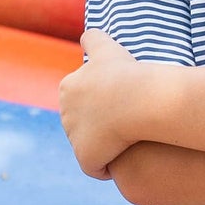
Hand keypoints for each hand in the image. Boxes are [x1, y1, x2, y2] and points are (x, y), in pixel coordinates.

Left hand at [58, 28, 152, 178]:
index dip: (101, 102)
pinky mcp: (86, 157)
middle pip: (84, 123)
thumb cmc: (128, 74)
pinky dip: (108, 166)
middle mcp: (66, 112)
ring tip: (128, 147)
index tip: (120, 103)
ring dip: (104, 148)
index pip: (81, 98)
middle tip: (129, 125)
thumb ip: (94, 40)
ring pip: (89, 146)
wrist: (138, 100)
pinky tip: (125, 161)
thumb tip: (85, 37)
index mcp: (68, 87)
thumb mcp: (108, 49)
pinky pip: (97, 167)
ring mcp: (74, 136)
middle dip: (99, 127)